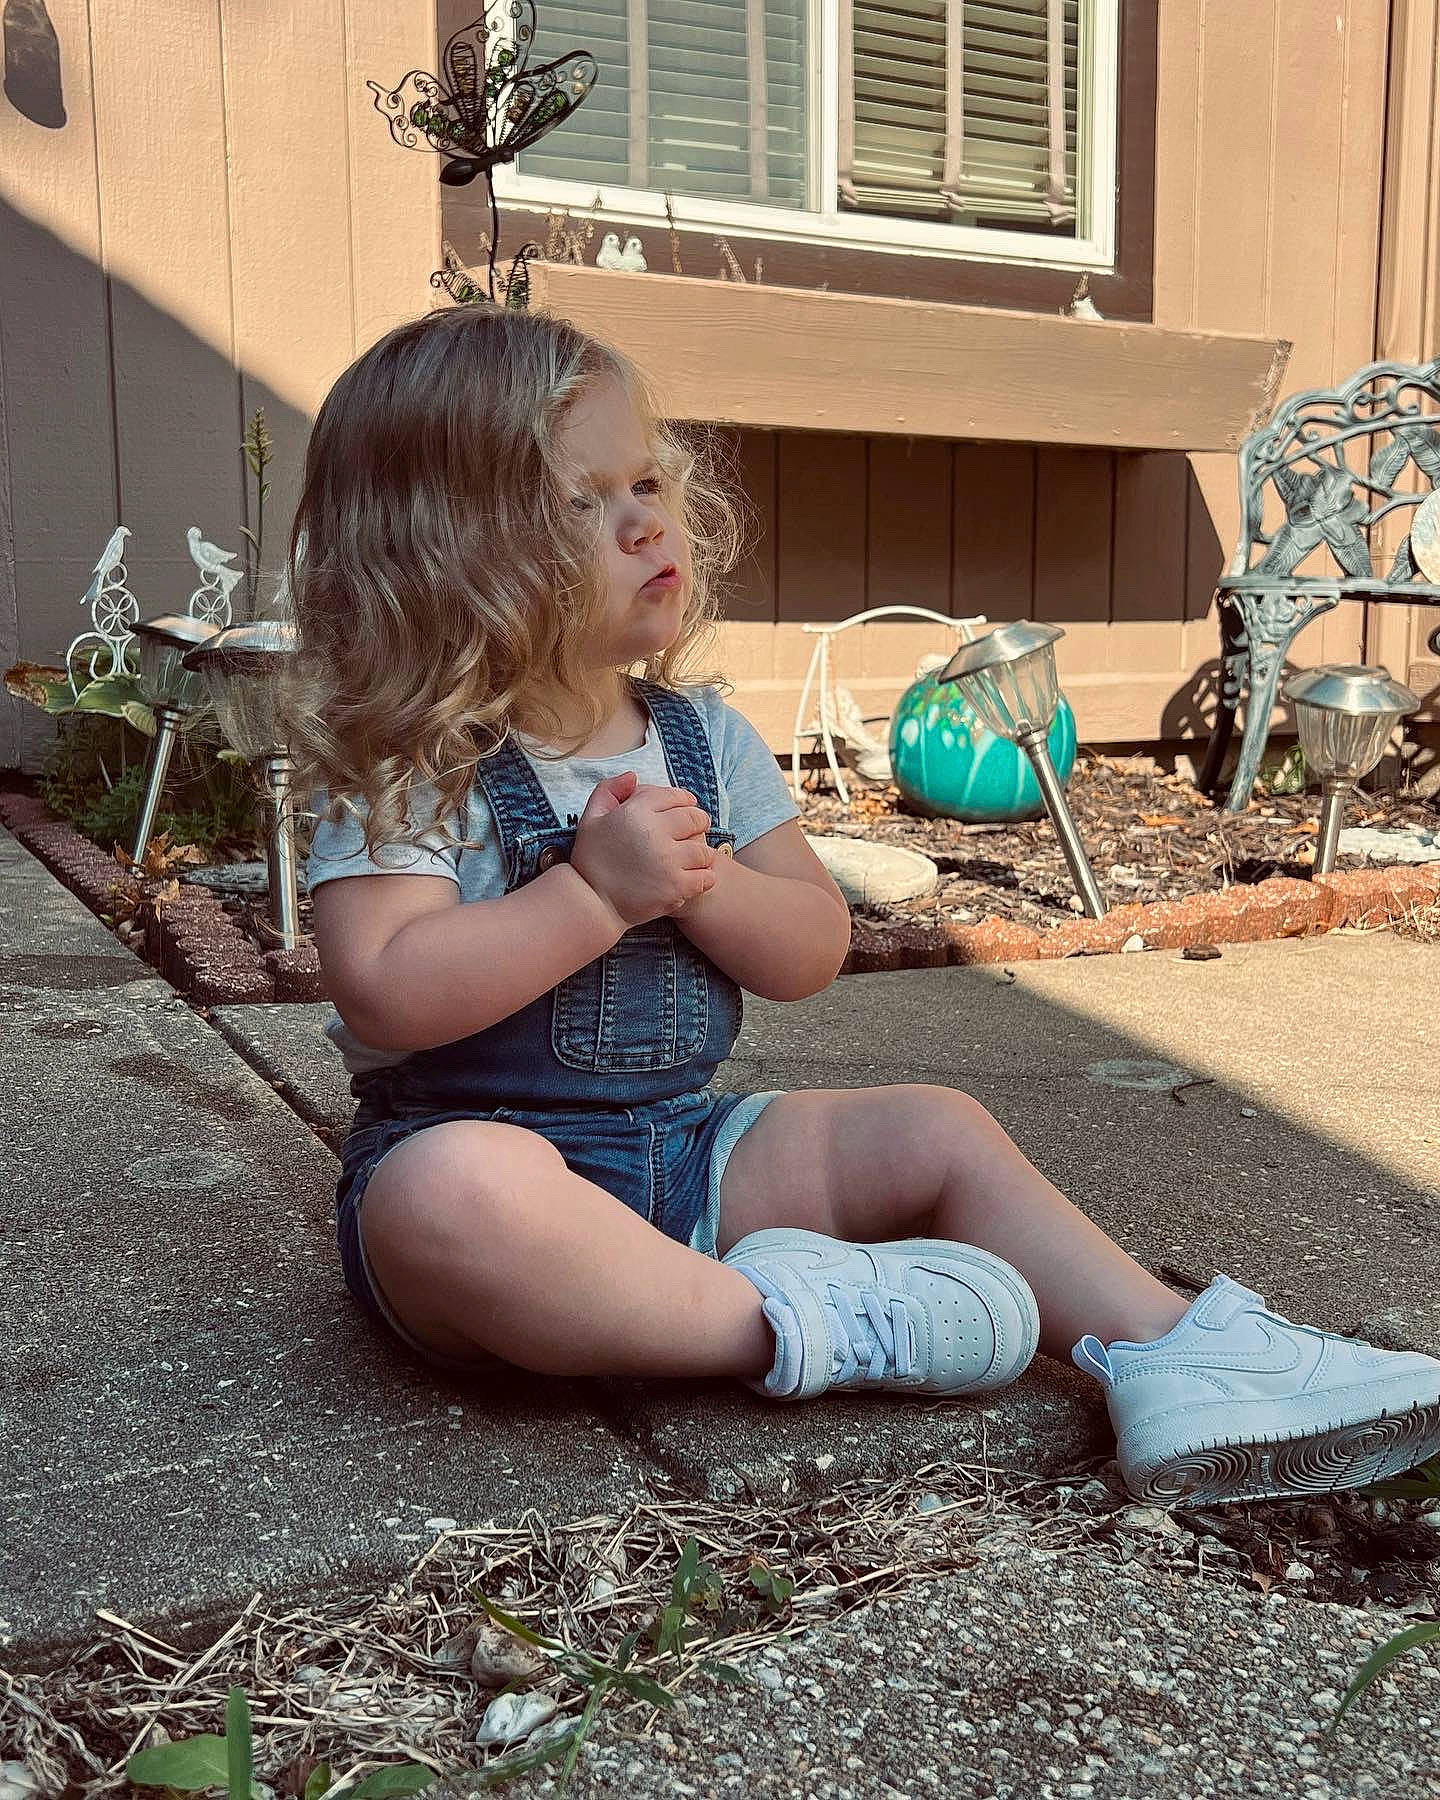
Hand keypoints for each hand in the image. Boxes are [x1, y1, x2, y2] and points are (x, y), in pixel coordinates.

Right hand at [570, 769, 716, 926]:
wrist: (591, 904)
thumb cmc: (590, 861)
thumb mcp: (590, 819)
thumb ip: (608, 791)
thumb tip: (633, 776)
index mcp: (636, 812)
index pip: (674, 796)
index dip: (683, 801)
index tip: (685, 808)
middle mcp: (655, 833)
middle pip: (695, 819)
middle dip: (698, 823)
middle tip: (695, 830)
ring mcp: (669, 861)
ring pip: (703, 849)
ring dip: (701, 853)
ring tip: (694, 857)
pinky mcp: (677, 887)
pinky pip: (705, 876)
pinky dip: (703, 877)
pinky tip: (694, 877)